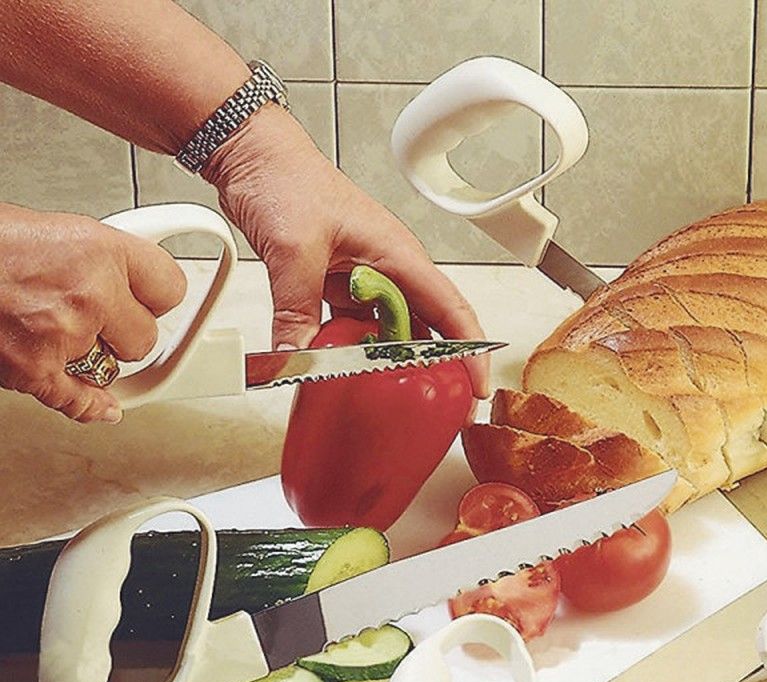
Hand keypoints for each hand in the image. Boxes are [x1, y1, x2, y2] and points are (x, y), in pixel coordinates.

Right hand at [0, 204, 185, 421]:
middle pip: (146, 336)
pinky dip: (90, 406)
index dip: (158, 296)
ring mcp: (63, 335)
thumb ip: (99, 259)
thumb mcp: (57, 229)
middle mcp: (88, 292)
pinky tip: (102, 406)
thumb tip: (129, 281)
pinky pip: (79, 399)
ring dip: (93, 356)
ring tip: (57, 329)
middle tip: (97, 316)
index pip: (170, 287)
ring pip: (112, 366)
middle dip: (125, 330)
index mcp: (99, 249)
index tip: (153, 302)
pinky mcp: (33, 369)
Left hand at [204, 105, 488, 398]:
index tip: (477, 384)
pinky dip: (353, 349)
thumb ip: (296, 310)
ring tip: (392, 396)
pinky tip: (344, 369)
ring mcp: (364, 276)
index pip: (450, 308)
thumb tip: (295, 357)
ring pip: (390, 329)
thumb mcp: (294, 250)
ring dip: (390, 361)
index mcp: (397, 254)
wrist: (255, 157)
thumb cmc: (287, 179)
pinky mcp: (339, 282)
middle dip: (436, 367)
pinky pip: (356, 324)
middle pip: (427, 326)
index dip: (470, 350)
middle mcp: (388, 267)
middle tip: (438, 405)